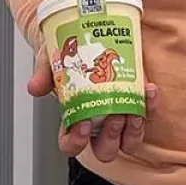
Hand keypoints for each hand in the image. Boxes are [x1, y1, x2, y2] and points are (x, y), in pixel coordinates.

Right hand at [26, 48, 158, 162]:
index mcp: (73, 119)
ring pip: (128, 142)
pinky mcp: (138, 104)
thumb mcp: (51, 60)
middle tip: (112, 115)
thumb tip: (35, 87)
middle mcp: (98, 124)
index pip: (71, 144)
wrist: (89, 34)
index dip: (76, 141)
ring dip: (132, 130)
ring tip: (131, 109)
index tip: (84, 125)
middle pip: (104, 150)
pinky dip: (150, 106)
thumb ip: (43, 73)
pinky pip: (148, 114)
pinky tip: (148, 90)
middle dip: (110, 137)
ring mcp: (119, 116)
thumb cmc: (69, 55)